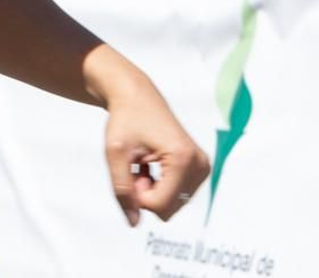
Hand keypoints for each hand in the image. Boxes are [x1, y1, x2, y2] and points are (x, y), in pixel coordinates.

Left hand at [103, 85, 208, 225]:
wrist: (137, 97)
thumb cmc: (125, 119)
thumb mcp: (115, 154)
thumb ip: (122, 190)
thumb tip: (133, 222)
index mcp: (183, 158)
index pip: (160, 205)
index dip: (136, 195)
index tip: (130, 170)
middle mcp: (199, 164)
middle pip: (168, 209)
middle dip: (146, 194)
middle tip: (136, 166)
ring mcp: (203, 167)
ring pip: (172, 205)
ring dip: (153, 190)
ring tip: (143, 163)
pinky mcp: (200, 168)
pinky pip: (177, 195)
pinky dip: (160, 186)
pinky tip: (151, 164)